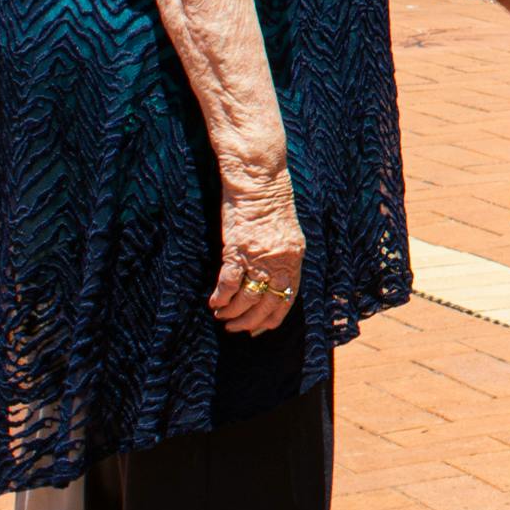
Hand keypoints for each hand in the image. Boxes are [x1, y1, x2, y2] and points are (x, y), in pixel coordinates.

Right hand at [211, 185, 307, 334]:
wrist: (258, 180)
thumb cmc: (270, 203)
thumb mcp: (286, 233)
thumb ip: (282, 257)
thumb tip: (271, 280)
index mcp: (294, 257)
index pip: (289, 297)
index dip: (274, 317)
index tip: (262, 329)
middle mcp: (280, 261)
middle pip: (268, 303)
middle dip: (251, 322)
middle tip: (236, 329)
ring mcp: (259, 257)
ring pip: (248, 298)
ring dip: (234, 313)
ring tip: (223, 318)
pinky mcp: (238, 250)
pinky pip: (230, 283)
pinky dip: (221, 297)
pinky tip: (215, 304)